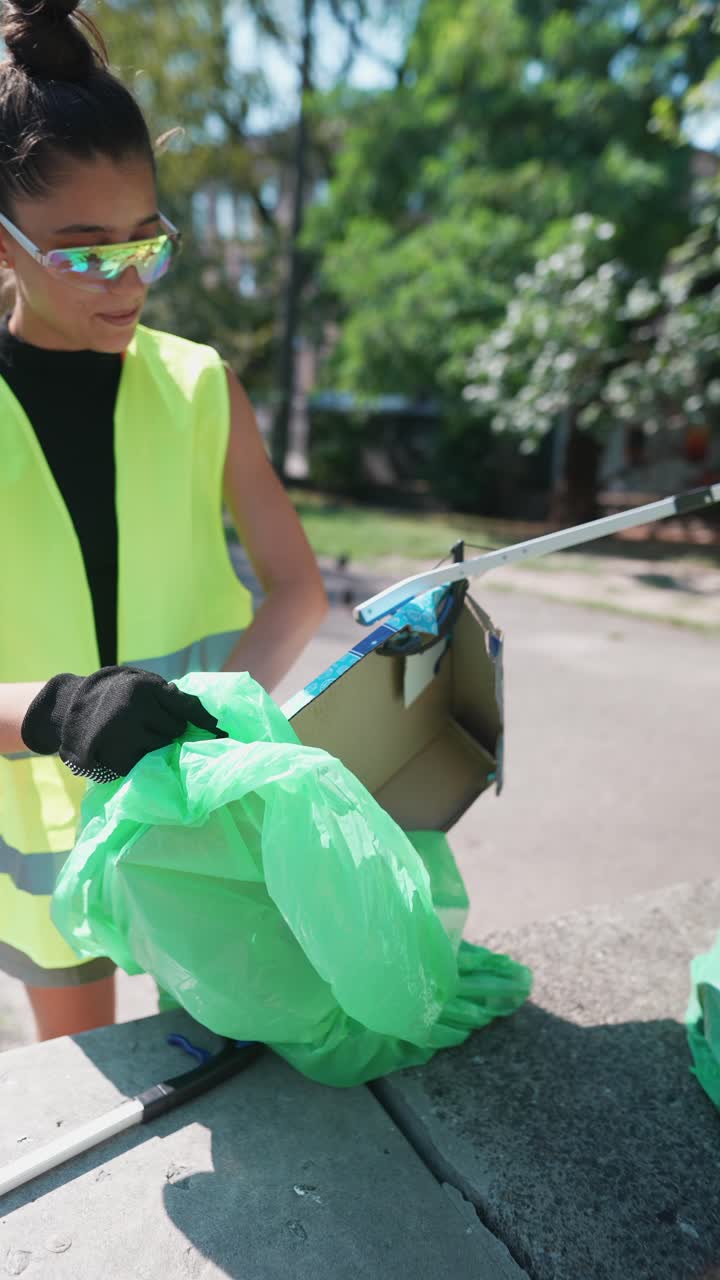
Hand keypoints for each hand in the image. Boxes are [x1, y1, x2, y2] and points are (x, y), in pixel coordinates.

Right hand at [21, 666, 225, 781]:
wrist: (70, 707)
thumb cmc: (116, 694)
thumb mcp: (143, 683)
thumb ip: (172, 697)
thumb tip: (211, 721)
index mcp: (145, 688)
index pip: (185, 707)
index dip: (204, 722)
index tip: (224, 734)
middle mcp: (135, 710)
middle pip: (176, 730)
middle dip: (170, 730)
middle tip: (150, 724)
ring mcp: (124, 736)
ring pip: (162, 749)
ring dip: (156, 745)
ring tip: (137, 735)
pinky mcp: (116, 758)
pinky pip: (144, 764)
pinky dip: (140, 759)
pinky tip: (126, 748)